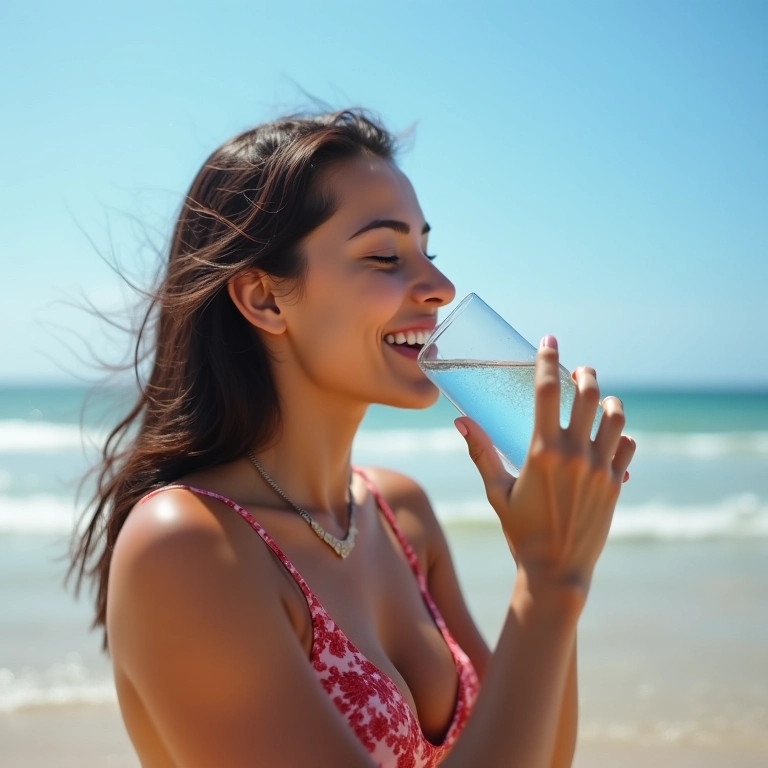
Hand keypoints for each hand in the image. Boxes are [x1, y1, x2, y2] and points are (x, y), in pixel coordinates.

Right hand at [455, 336, 635, 597]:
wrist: (557, 572)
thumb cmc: (520, 532)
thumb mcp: (496, 491)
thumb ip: (480, 452)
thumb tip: (460, 421)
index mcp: (542, 451)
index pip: (547, 390)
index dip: (548, 359)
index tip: (549, 340)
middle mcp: (575, 454)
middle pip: (587, 394)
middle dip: (583, 373)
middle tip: (577, 370)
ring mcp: (600, 468)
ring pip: (615, 416)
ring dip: (607, 400)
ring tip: (597, 398)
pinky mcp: (616, 484)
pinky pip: (627, 446)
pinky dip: (619, 433)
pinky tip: (609, 434)